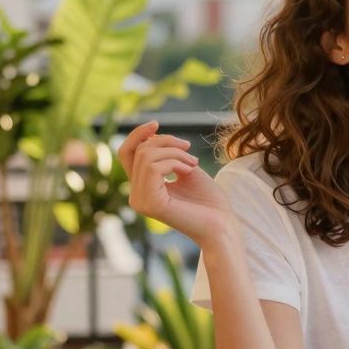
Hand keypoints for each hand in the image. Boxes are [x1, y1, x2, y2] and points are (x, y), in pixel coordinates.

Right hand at [117, 121, 233, 246]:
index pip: (126, 153)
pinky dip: (175, 162)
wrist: (222, 224)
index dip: (137, 135)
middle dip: (166, 142)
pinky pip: (154, 167)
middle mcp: (136, 196)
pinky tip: (189, 171)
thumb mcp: (184, 168)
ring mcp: (140, 201)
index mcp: (142, 188)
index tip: (156, 124)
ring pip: (147, 156)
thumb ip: (166, 154)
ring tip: (193, 164)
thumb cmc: (208, 200)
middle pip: (140, 151)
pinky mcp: (150, 204)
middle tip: (189, 150)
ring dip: (175, 153)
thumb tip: (149, 135)